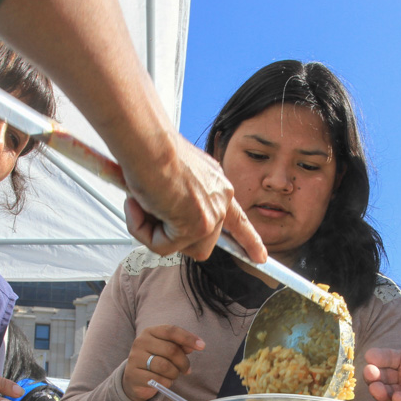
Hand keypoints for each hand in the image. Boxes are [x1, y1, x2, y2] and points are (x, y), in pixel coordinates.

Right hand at [122, 325, 204, 400]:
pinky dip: (167, 383)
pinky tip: (165, 382)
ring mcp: (135, 358)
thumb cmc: (156, 360)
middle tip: (187, 370)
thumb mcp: (168, 349)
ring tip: (174, 375)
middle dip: (183, 362)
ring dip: (175, 374)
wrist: (135, 378)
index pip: (171, 331)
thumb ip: (181, 345)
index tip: (202, 346)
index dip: (188, 338)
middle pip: (171, 350)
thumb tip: (196, 344)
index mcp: (150, 331)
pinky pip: (158, 380)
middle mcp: (140, 342)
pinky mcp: (133, 374)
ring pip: (165, 367)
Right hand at [123, 136, 266, 262]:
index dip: (248, 239)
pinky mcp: (197, 226)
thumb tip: (160, 218)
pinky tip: (140, 204)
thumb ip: (176, 200)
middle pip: (199, 242)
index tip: (261, 257)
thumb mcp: (171, 176)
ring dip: (150, 230)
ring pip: (177, 246)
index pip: (237, 219)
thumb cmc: (151, 151)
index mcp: (216, 184)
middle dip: (169, 234)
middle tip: (145, 206)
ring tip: (141, 200)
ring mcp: (211, 215)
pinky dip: (142, 230)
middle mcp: (220, 199)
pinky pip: (162, 246)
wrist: (146, 142)